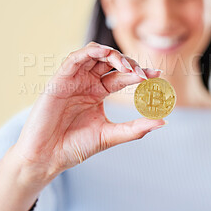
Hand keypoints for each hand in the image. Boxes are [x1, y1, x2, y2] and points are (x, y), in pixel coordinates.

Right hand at [11, 41, 164, 182]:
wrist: (47, 158)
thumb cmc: (75, 147)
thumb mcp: (110, 135)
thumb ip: (135, 128)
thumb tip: (163, 121)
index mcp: (98, 92)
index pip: (122, 76)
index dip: (139, 73)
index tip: (157, 75)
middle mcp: (87, 83)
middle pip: (111, 62)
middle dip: (129, 64)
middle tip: (143, 75)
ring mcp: (73, 80)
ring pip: (94, 54)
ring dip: (112, 55)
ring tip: (128, 67)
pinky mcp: (59, 80)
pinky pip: (75, 58)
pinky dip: (90, 52)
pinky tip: (106, 54)